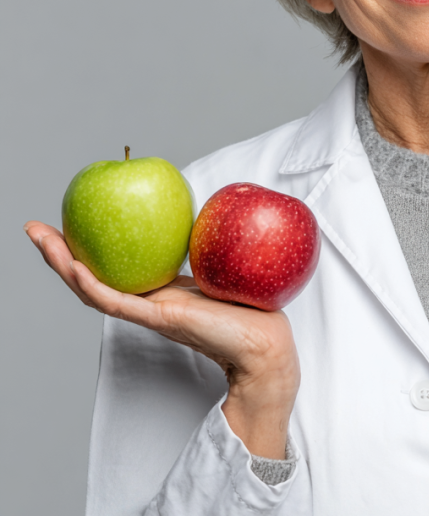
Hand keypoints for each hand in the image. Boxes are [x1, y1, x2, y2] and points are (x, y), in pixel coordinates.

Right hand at [25, 220, 299, 458]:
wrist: (265, 343)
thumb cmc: (249, 307)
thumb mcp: (219, 267)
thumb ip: (206, 248)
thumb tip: (204, 212)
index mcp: (158, 292)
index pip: (113, 269)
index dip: (87, 249)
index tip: (68, 223)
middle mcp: (147, 303)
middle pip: (92, 279)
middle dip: (60, 254)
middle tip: (35, 226)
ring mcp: (150, 313)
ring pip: (94, 291)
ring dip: (64, 266)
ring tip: (42, 239)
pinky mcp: (160, 320)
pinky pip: (119, 303)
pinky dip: (94, 286)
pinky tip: (77, 268)